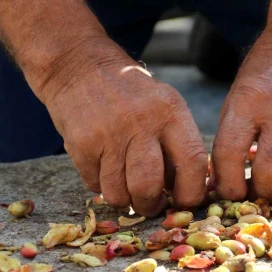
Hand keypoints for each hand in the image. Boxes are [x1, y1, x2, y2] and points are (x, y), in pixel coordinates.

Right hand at [40, 40, 207, 216]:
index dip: (191, 192)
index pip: (192, 163)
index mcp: (171, 112)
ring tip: (125, 186)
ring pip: (118, 192)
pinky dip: (99, 184)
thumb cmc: (130, 95)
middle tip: (149, 204)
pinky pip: (94, 184)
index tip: (184, 201)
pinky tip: (103, 167)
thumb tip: (185, 192)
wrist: (79, 66)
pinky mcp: (81, 143)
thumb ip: (177, 145)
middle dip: (150, 205)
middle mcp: (141, 122)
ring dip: (123, 198)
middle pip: (149, 186)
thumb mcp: (163, 106)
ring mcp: (109, 134)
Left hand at [211, 27, 271, 200]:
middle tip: (256, 190)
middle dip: (258, 192)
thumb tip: (221, 188)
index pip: (230, 155)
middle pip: (269, 174)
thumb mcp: (237, 99)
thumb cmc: (264, 78)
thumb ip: (229, 140)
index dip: (227, 184)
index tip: (230, 192)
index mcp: (248, 104)